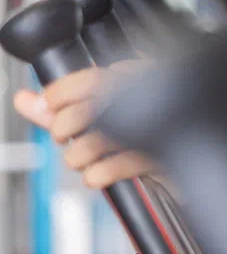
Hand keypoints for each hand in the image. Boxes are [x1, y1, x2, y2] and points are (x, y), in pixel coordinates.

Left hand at [13, 65, 156, 188]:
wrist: (176, 164)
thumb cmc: (134, 138)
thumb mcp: (95, 120)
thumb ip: (59, 110)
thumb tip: (23, 100)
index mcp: (135, 81)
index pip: (93, 78)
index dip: (62, 91)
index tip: (49, 103)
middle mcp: (149, 101)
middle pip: (94, 106)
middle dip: (64, 125)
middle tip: (62, 135)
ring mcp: (158, 129)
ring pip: (100, 139)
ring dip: (77, 156)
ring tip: (80, 160)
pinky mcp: (161, 157)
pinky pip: (120, 166)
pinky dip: (97, 175)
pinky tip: (97, 175)